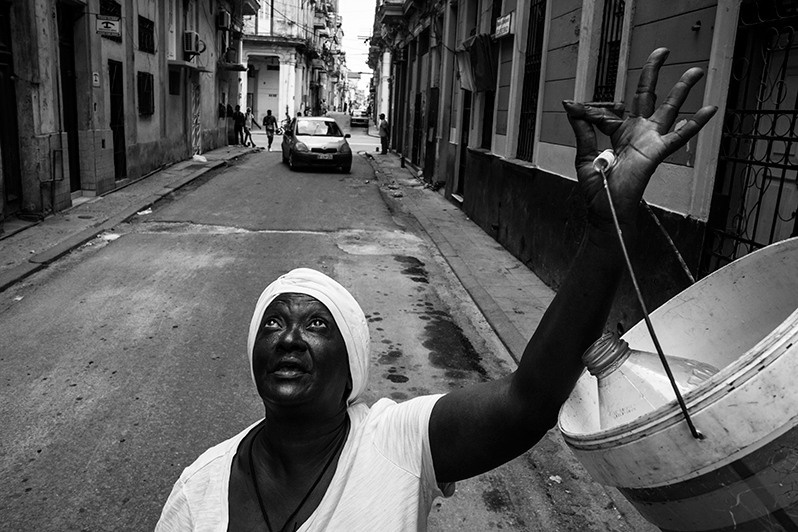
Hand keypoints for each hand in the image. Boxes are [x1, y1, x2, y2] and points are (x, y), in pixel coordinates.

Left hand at [562, 48, 716, 232]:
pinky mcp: (655, 152)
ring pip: (668, 109)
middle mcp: (636, 133)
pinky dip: (695, 123)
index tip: (572, 105)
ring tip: (695, 71)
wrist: (606, 211)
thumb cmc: (598, 190)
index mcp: (617, 134)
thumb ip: (582, 130)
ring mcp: (648, 141)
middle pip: (646, 96)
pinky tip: (711, 109)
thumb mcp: (584, 156)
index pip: (608, 111)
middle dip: (653, 73)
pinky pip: (678, 136)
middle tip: (663, 50)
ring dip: (682, 90)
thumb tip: (570, 107)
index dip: (588, 109)